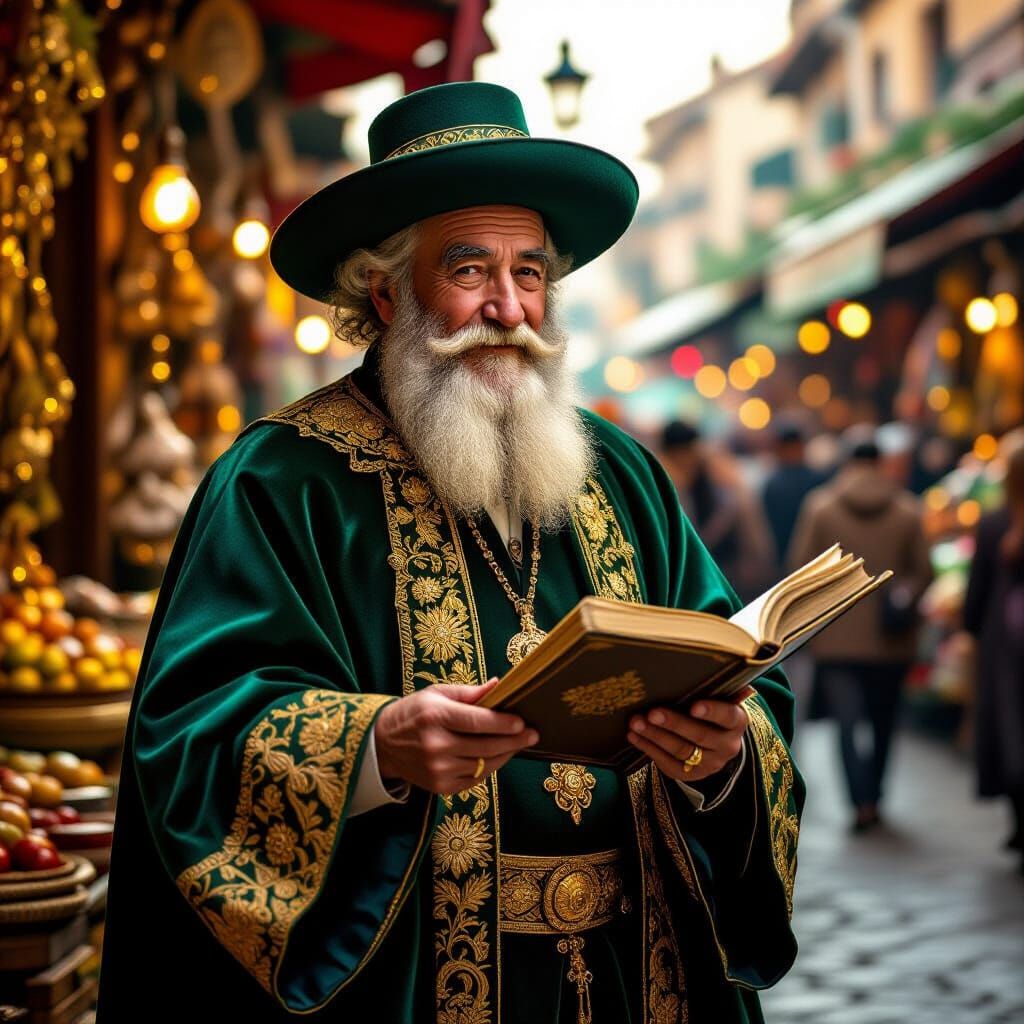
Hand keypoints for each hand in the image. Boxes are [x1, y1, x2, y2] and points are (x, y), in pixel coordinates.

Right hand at [374, 678, 539, 794]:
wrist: (382, 745)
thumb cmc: (414, 713)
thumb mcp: (436, 694)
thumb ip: (469, 693)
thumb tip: (499, 685)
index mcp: (435, 716)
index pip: (477, 721)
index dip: (503, 723)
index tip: (522, 722)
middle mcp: (436, 745)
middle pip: (486, 746)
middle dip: (514, 741)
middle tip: (533, 734)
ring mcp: (437, 769)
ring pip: (484, 765)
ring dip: (505, 755)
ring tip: (518, 744)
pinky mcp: (439, 787)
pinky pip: (474, 779)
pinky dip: (488, 768)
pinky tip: (497, 756)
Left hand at [626, 688, 752, 783]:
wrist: (714, 744)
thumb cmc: (710, 711)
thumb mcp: (718, 699)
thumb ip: (715, 686)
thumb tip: (711, 663)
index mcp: (737, 722)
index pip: (728, 716)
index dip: (712, 711)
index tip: (693, 706)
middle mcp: (728, 746)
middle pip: (700, 735)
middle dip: (673, 723)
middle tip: (652, 712)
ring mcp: (710, 764)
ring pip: (681, 750)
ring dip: (655, 736)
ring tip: (635, 723)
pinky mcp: (691, 775)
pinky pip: (669, 764)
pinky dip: (649, 749)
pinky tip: (634, 737)